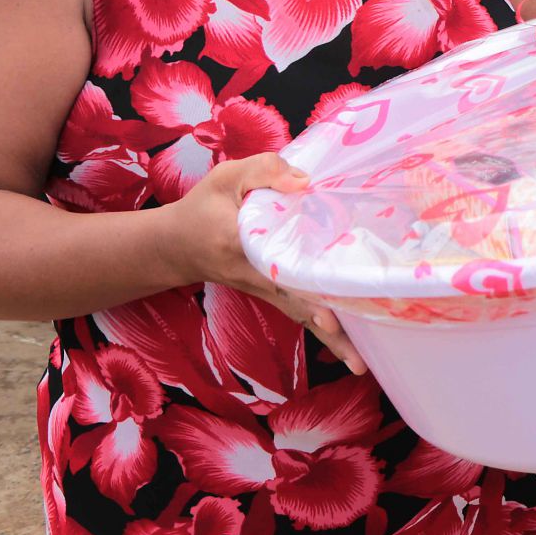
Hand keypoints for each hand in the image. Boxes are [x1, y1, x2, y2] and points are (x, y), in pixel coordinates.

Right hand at [156, 153, 366, 374]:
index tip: (328, 309)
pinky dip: (323, 330)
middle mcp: (255, 277)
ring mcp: (263, 291)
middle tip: (359, 356)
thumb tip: (306, 182)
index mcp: (241, 245)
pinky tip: (349, 345)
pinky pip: (298, 311)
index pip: (275, 267)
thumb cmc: (203, 208)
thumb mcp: (226, 178)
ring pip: (300, 315)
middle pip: (295, 304)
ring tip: (360, 363)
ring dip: (329, 340)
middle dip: (326, 329)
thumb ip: (264, 171)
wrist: (176, 245)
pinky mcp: (270, 294)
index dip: (302, 286)